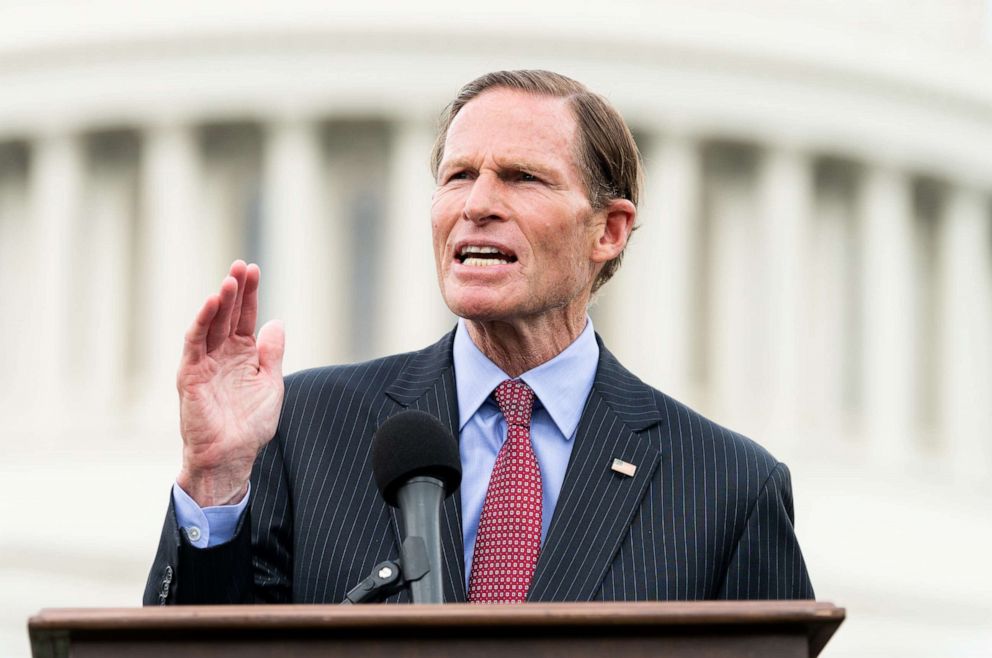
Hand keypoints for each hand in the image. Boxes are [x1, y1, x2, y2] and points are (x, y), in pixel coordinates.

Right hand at [175, 260, 284, 506]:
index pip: (244, 317)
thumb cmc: (250, 425)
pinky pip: (195, 342)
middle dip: (235, 290)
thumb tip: (276, 322)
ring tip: (230, 279)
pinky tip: (212, 303)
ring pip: (211, 324)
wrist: (232, 456)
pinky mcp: (191, 374)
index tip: (254, 270)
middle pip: (227, 315)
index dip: (249, 295)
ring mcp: (205, 363)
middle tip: (242, 266)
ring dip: (219, 301)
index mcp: (242, 355)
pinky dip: (202, 321)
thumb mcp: (270, 384)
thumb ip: (271, 354)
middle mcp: (221, 354)